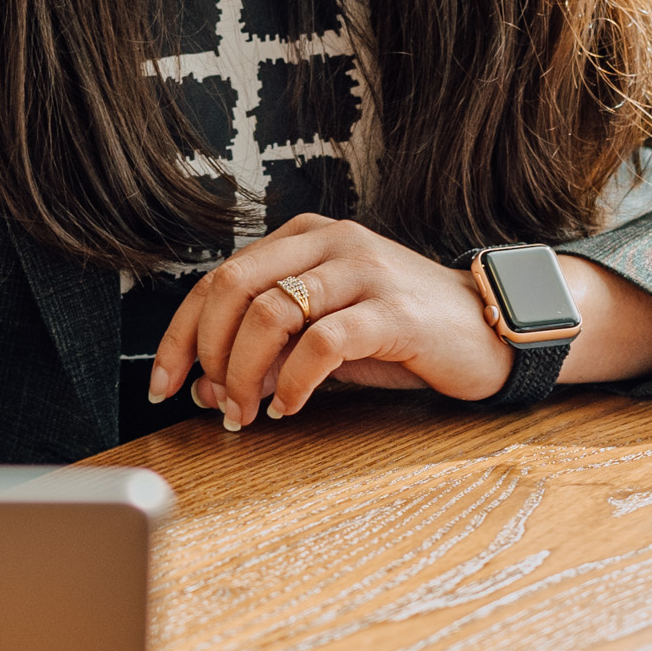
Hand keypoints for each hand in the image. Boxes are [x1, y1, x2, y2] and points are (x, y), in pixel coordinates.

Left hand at [149, 215, 506, 426]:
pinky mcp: (392, 310)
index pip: (219, 278)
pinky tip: (289, 407)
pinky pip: (322, 342)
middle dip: (208, 353)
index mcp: (306, 237)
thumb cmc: (402, 336)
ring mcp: (363, 271)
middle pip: (233, 285)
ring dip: (245, 373)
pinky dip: (293, 382)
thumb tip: (208, 390)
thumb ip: (270, 352)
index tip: (163, 384)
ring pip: (270, 312)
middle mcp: (331, 242)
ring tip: (248, 412)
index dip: (180, 335)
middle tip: (214, 403)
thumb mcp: (324, 338)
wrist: (488, 333)